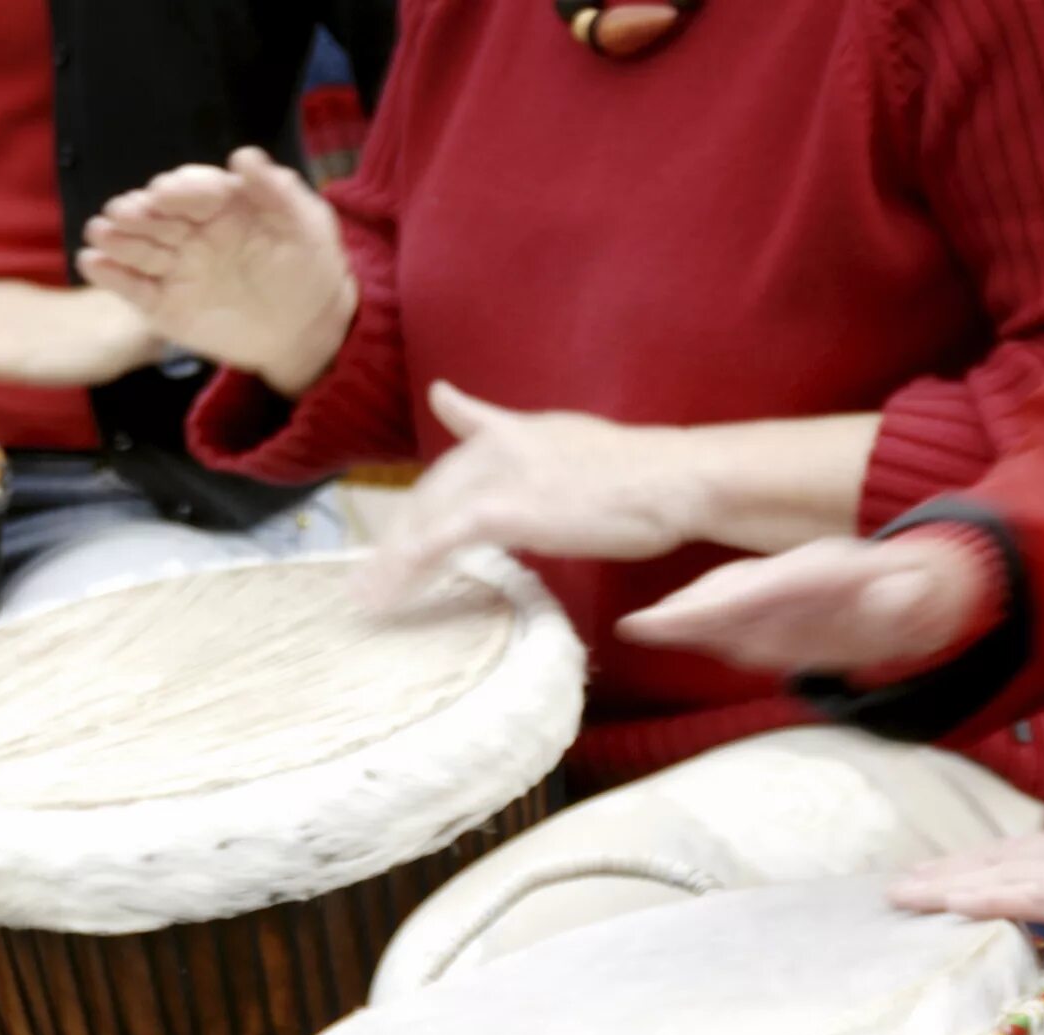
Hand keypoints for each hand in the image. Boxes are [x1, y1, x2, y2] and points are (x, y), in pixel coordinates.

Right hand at [78, 148, 356, 395]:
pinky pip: (135, 290)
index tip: (165, 191)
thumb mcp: (307, 224)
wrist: (307, 326)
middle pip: (159, 218)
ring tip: (99, 232)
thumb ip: (278, 191)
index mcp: (223, 205)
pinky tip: (91, 263)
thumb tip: (244, 155)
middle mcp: (193, 232)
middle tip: (121, 212)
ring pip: (140, 250)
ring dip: (116, 240)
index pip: (194, 190)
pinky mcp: (166, 304)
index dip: (179, 189)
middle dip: (138, 213)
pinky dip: (112, 278)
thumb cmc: (310, 267)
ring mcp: (177, 268)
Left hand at [354, 384, 715, 608]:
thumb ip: (547, 454)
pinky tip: (389, 594)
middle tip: (379, 573)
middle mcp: (498, 446)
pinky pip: (438, 542)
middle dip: (403, 532)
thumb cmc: (645, 478)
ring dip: (391, 560)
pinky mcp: (501, 510)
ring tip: (370, 595)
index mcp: (521, 430)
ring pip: (425, 518)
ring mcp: (497, 476)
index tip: (424, 441)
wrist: (673, 479)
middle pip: (432, 490)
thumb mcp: (585, 450)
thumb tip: (540, 473)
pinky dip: (407, 570)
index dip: (439, 453)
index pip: (467, 431)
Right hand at [617, 536, 992, 671]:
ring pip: (727, 599)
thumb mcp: (927, 597)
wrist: (923, 579)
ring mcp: (784, 591)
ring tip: (642, 628)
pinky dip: (701, 623)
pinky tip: (670, 630)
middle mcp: (796, 576)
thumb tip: (902, 593)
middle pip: (734, 589)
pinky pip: (735, 617)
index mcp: (827, 572)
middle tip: (638, 625)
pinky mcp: (780, 609)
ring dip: (687, 614)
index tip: (680, 616)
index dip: (723, 603)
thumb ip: (910, 597)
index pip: (767, 588)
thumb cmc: (922, 594)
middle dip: (689, 607)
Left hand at [888, 822, 1043, 944]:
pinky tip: (948, 902)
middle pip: (1005, 854)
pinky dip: (986, 896)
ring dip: (949, 881)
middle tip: (903, 881)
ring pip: (1003, 870)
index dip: (984, 861)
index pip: (1031, 851)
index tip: (946, 871)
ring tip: (903, 893)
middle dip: (953, 867)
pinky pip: (1028, 894)